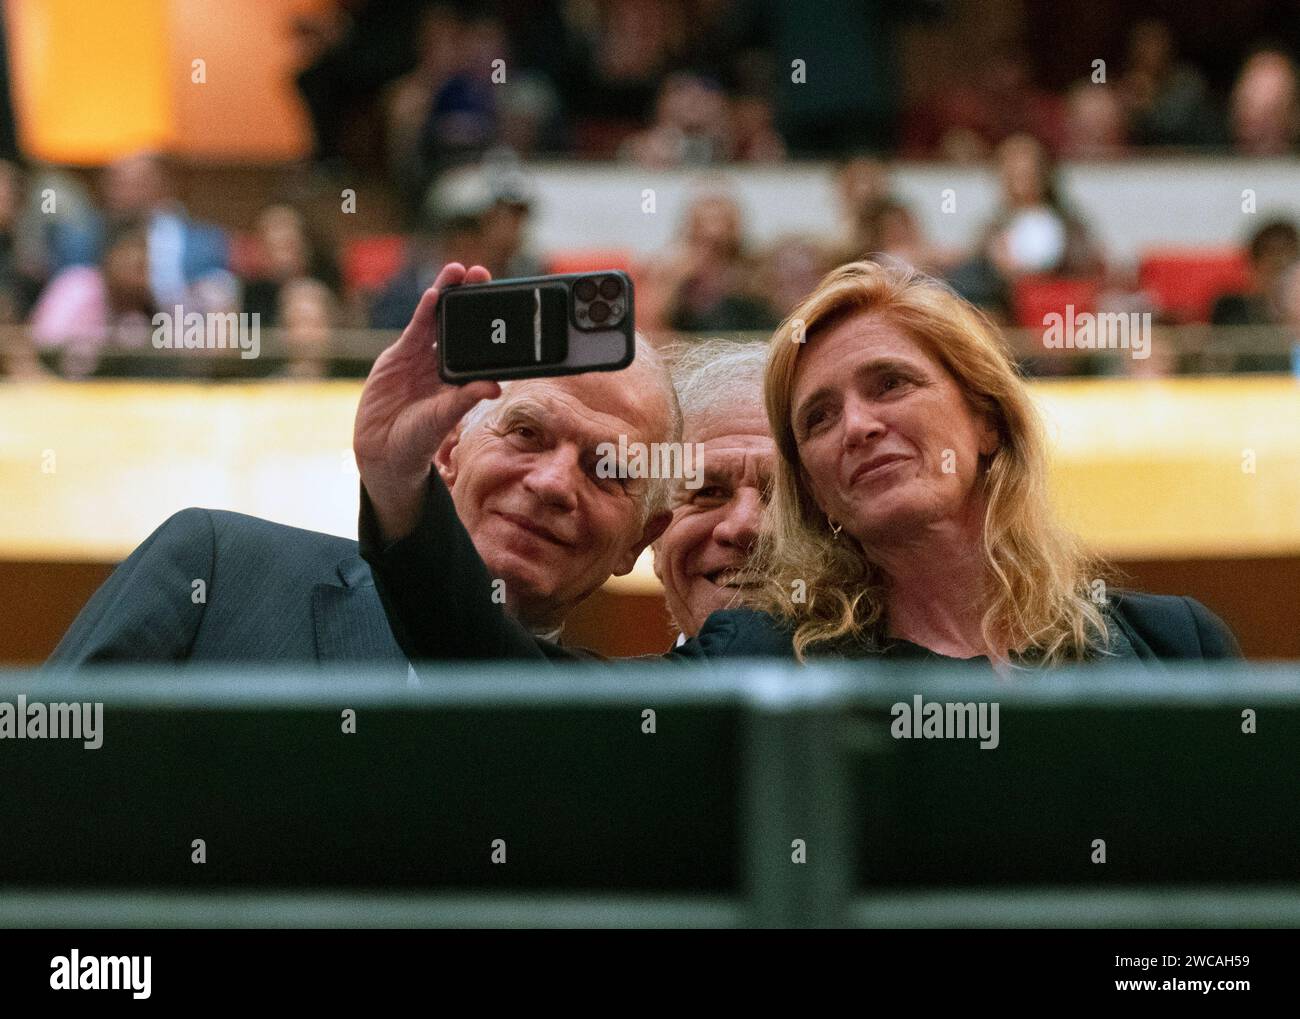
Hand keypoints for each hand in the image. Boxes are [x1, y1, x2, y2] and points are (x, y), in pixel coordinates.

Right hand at [354, 262, 500, 541]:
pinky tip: (434, 294)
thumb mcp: (444, 418)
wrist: (382, 450)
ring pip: (436, 319)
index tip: (503, 303)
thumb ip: (465, 400)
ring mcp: (421, 358)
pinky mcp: (399, 356)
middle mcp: (443, 364)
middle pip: (459, 324)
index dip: (490, 324)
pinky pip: (415, 329)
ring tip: (459, 271)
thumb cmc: (418, 440)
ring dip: (447, 295)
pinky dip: (424, 311)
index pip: (479, 345)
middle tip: (482, 274)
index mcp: (461, 379)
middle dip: (469, 299)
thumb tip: (495, 388)